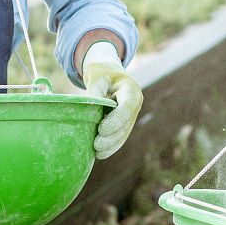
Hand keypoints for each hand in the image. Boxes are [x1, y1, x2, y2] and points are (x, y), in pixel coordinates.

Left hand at [81, 41, 141, 159]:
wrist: (107, 72)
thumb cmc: (101, 71)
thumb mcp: (96, 74)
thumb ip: (95, 89)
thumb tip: (90, 106)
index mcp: (131, 89)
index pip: (127, 107)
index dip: (116, 120)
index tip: (101, 129)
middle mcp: (135, 103)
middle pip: (126, 124)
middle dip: (112, 137)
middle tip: (96, 145)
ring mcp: (131, 115)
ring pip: (124, 133)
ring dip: (111, 145)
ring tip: (97, 152)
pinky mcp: (124, 122)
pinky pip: (120, 136)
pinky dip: (111, 146)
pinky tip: (100, 154)